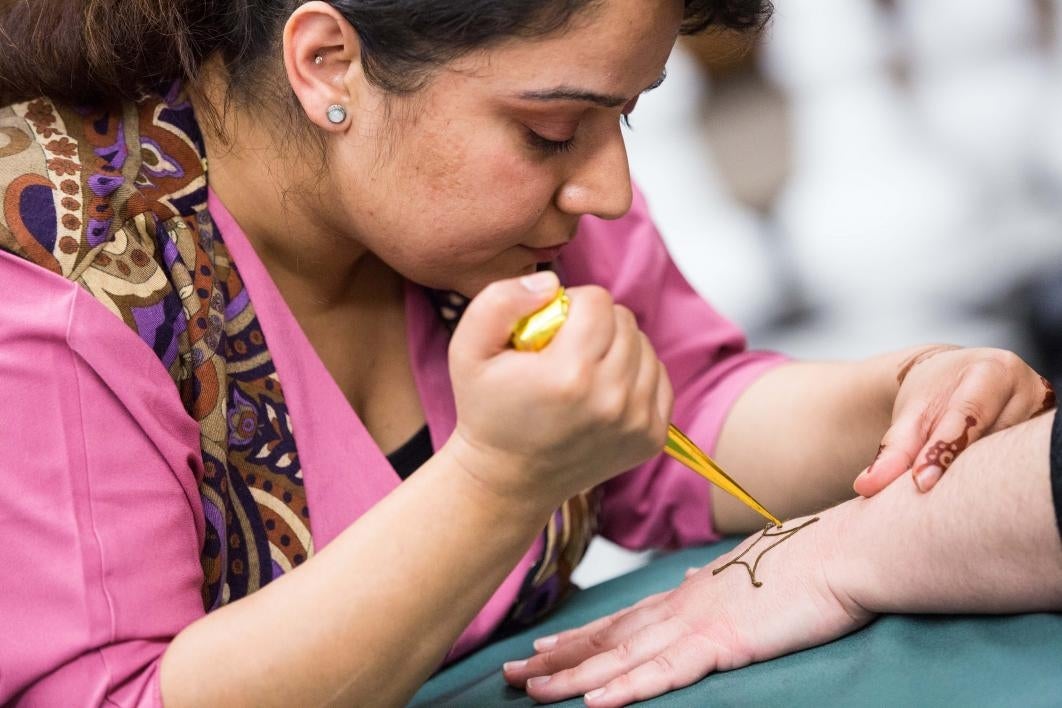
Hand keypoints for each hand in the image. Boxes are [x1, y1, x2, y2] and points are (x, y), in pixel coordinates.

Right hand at [447, 271, 672, 509]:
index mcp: (569, 374)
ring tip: (582, 370)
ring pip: (644, 346)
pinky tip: (602, 390)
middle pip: (625, 320)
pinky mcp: (652, 437)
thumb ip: (500, 300)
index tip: (550, 328)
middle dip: (596, 324)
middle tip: (564, 349)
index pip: (598, 301)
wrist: (507, 480)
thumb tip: (552, 284)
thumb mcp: (468, 349)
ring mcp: (637, 421)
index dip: (571, 304)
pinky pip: (658, 376)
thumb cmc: (486, 410)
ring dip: (616, 348)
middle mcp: (612, 399)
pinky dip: (633, 374)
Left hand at [502, 514, 871, 706]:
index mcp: (688, 596)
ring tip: (532, 689)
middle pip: (607, 639)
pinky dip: (629, 688)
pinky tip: (597, 703)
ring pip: (622, 658)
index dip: (578, 638)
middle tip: (511, 673)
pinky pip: (667, 672)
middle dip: (558, 659)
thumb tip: (694, 583)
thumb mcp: (747, 575)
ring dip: (574, 676)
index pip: (620, 621)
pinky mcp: (723, 643)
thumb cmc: (805, 563)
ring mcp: (698, 625)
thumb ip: (714, 588)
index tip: (541, 647)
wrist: (844, 550)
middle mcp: (681, 608)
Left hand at [854, 345, 1053, 495]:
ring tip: (957, 493)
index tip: (919, 483)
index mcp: (995, 370)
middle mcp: (1028, 390)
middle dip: (961, 467)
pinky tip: (977, 491)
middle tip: (929, 491)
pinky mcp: (1046, 436)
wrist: (955, 380)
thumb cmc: (933, 395)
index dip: (942, 450)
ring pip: (1008, 458)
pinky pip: (1018, 466)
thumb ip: (892, 450)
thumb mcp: (910, 415)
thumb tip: (866, 486)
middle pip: (993, 441)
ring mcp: (1043, 415)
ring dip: (981, 476)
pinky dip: (995, 478)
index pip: (968, 415)